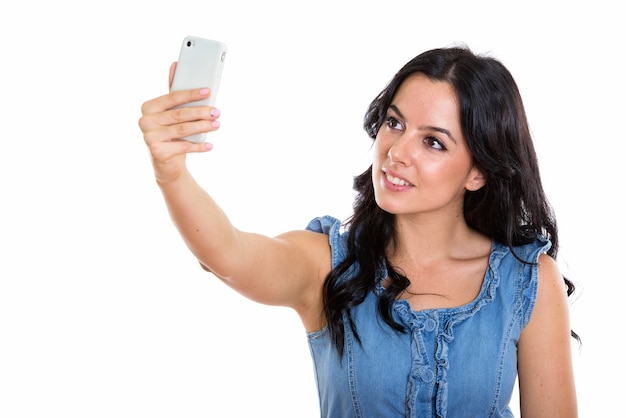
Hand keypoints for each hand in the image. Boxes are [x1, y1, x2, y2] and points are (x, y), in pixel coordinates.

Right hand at [138, 63, 221, 183]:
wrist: (166, 163)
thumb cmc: (172, 133)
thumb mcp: (172, 113)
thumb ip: (174, 92)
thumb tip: (175, 64)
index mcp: (148, 107)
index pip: (172, 97)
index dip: (191, 94)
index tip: (208, 91)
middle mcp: (145, 121)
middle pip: (179, 114)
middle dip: (201, 112)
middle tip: (217, 111)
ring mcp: (149, 137)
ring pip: (182, 130)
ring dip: (203, 127)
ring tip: (217, 125)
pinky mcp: (157, 152)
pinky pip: (183, 147)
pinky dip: (199, 146)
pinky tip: (210, 145)